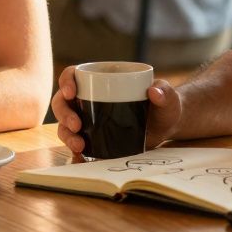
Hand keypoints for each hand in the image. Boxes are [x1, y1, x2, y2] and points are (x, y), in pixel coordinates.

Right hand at [51, 65, 181, 153]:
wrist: (167, 127)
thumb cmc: (165, 105)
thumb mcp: (168, 97)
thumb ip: (165, 92)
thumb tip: (154, 91)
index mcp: (100, 80)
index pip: (74, 75)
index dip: (66, 81)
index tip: (71, 92)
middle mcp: (89, 99)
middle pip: (63, 102)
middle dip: (64, 113)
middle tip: (77, 124)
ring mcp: (89, 119)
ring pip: (65, 125)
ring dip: (67, 135)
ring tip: (80, 145)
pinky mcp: (94, 138)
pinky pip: (76, 144)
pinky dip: (74, 151)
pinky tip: (80, 157)